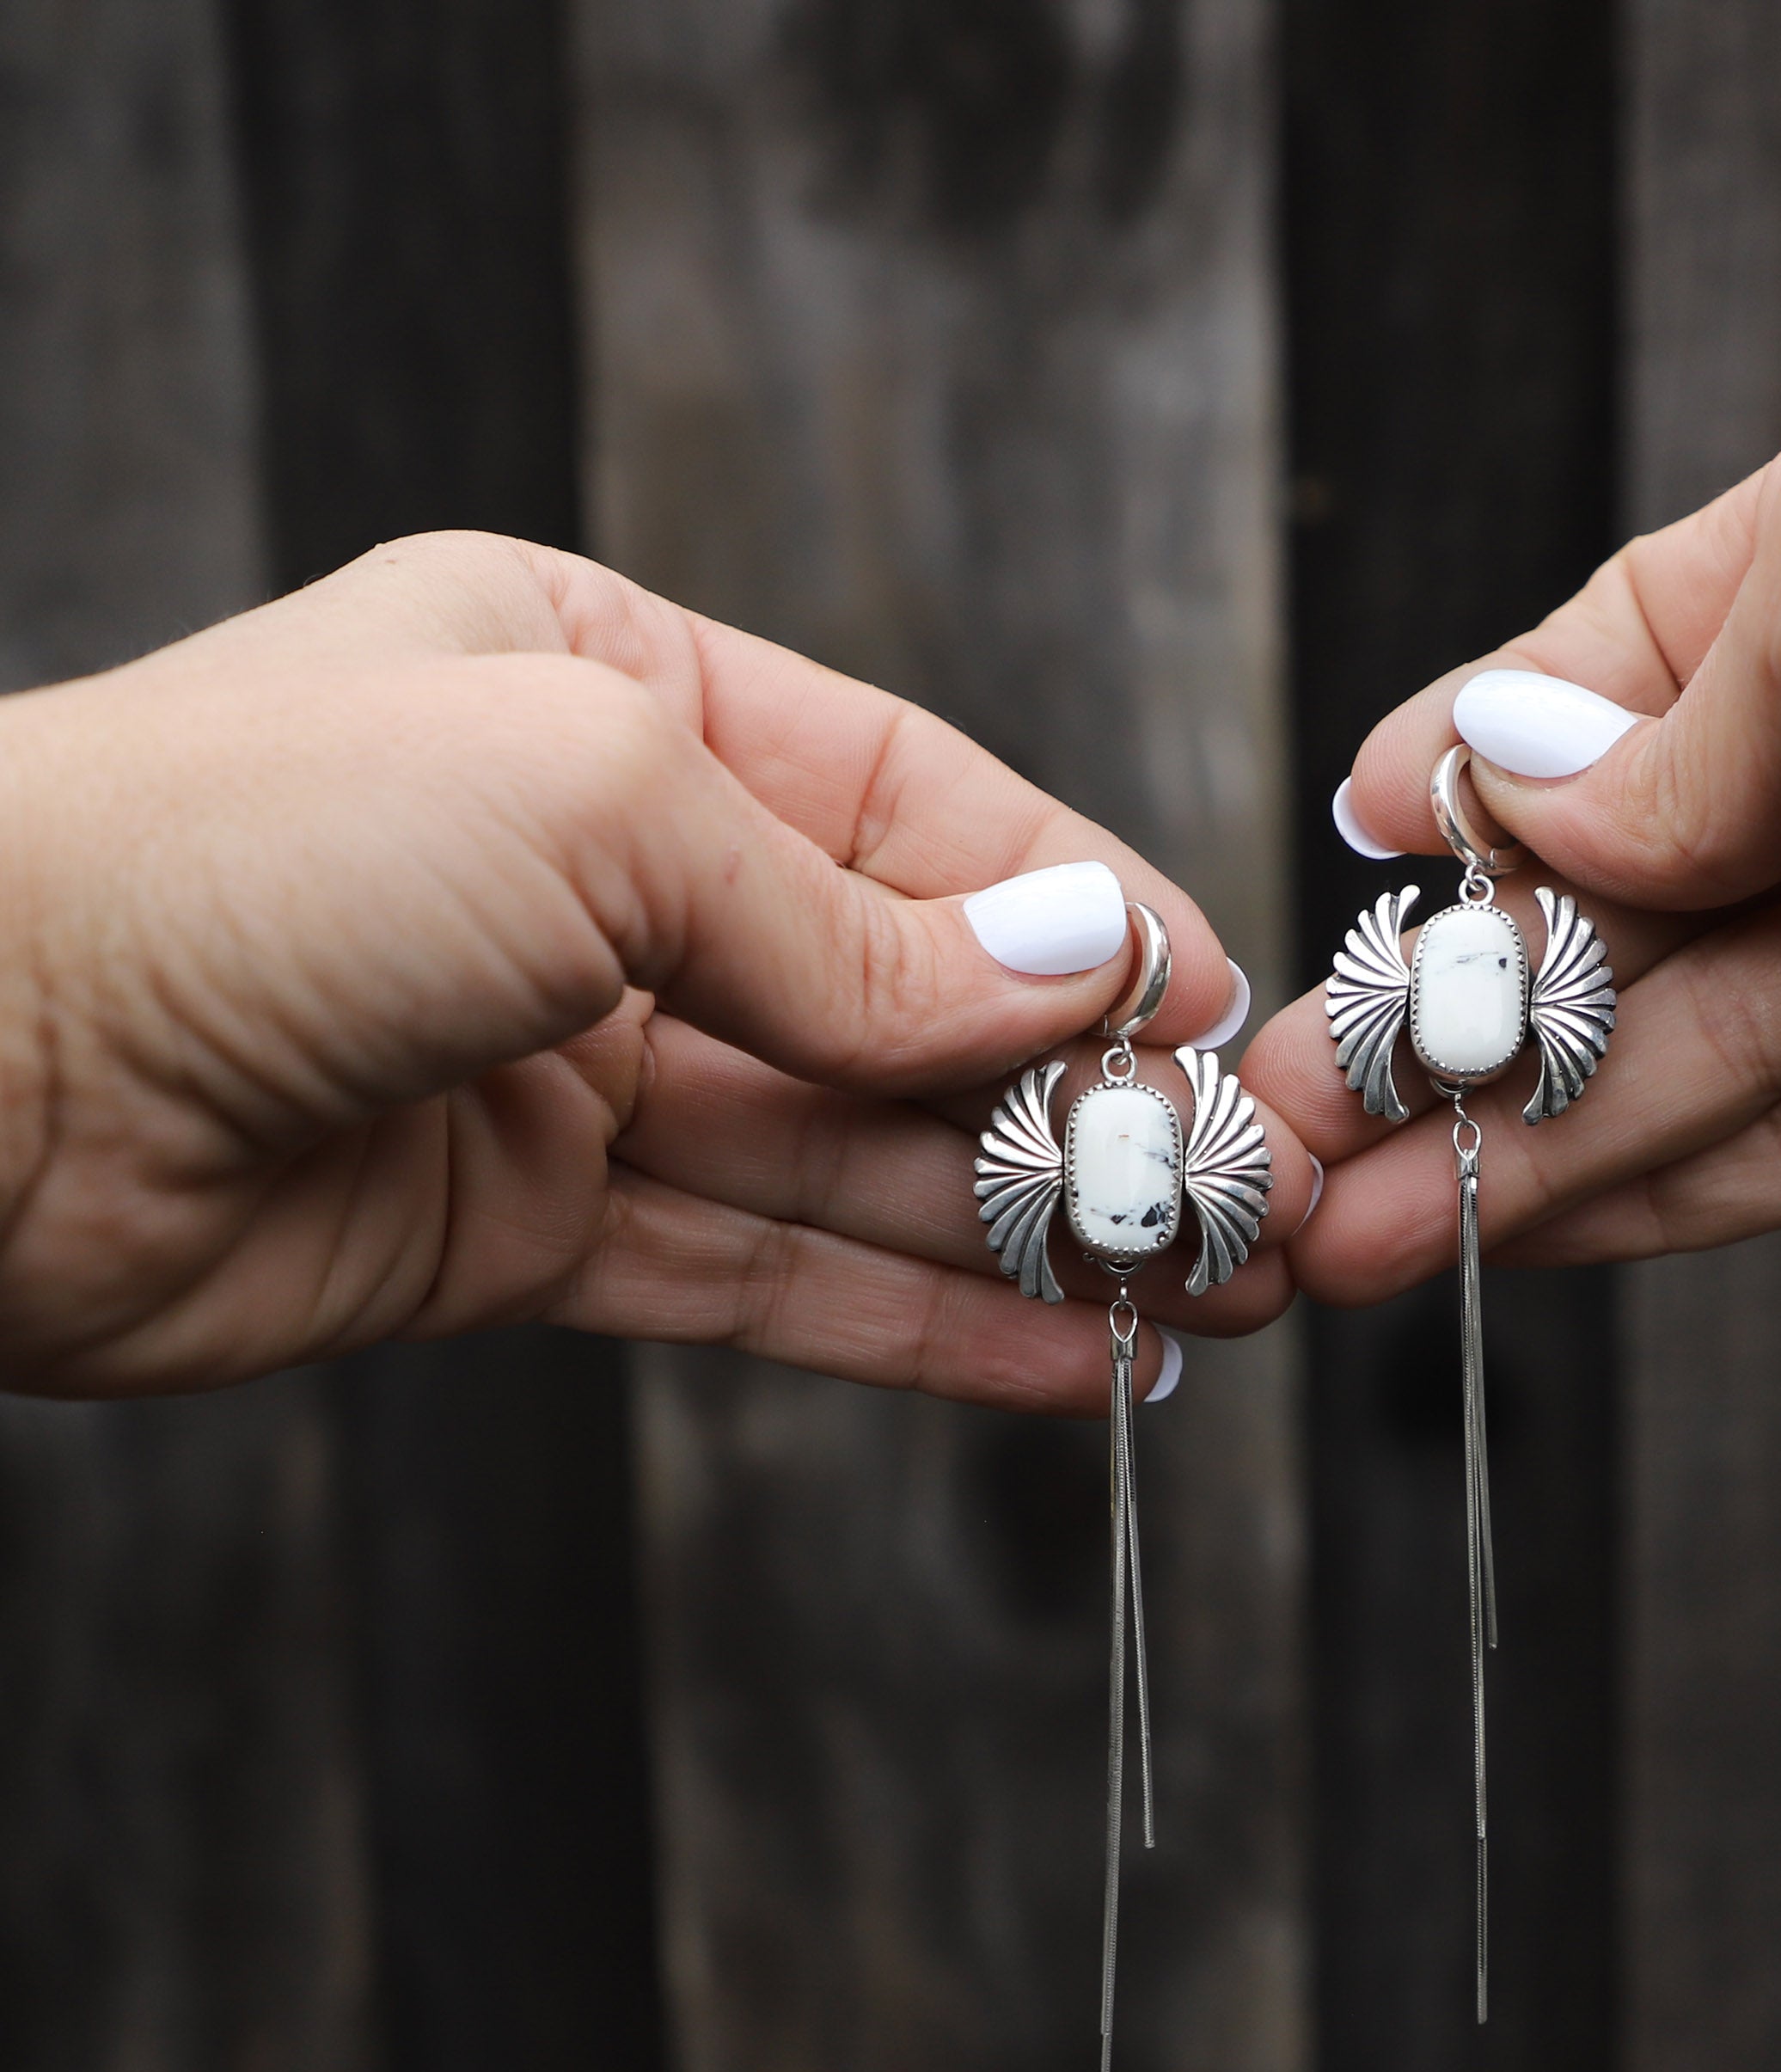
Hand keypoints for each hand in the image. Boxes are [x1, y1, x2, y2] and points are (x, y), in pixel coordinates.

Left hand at [0, 533, 1310, 1403]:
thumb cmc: (236, 852)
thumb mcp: (596, 802)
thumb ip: (850, 918)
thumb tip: (1075, 970)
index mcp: (608, 689)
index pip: (911, 808)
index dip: (1075, 914)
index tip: (1214, 1011)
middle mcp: (594, 874)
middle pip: (895, 998)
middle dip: (1072, 1100)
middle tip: (1236, 1193)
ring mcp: (562, 1062)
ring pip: (843, 1158)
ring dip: (1018, 1232)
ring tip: (1190, 1298)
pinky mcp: (520, 1230)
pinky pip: (754, 1277)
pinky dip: (903, 1324)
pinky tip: (1050, 1365)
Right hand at [1246, 348, 1780, 1297]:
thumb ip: (1665, 733)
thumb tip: (1518, 815)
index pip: (1599, 698)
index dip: (1463, 803)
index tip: (1344, 884)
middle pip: (1622, 909)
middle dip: (1450, 1026)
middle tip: (1281, 1131)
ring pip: (1690, 1049)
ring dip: (1517, 1145)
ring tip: (1348, 1229)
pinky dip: (1665, 1193)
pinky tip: (1524, 1237)